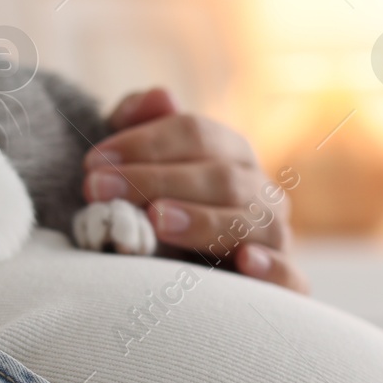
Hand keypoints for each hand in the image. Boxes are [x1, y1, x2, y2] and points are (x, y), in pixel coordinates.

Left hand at [83, 88, 308, 292]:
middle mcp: (260, 191)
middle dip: (154, 180)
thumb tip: (158, 96)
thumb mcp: (145, 171)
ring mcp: (276, 237)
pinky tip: (244, 262)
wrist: (196, 286)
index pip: (195, 134)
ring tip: (157, 220)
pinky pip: (289, 275)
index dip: (143, 143)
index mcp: (231, 155)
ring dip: (203, 220)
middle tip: (100, 190)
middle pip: (218, 175)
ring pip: (250, 221)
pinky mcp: (286, 285)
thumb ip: (144, 129)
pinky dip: (271, 267)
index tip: (94, 163)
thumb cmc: (166, 219)